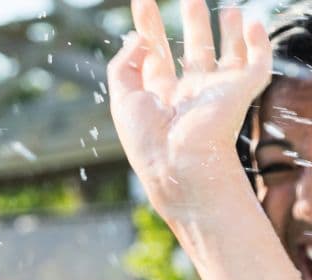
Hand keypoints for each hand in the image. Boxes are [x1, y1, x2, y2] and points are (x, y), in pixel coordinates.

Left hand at [108, 0, 270, 218]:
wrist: (179, 161)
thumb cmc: (147, 138)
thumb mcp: (122, 99)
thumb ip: (123, 65)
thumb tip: (138, 36)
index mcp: (159, 97)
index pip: (155, 56)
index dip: (149, 28)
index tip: (142, 2)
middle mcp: (189, 93)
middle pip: (193, 52)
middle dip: (192, 25)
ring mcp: (215, 91)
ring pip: (226, 56)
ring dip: (227, 32)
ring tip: (228, 9)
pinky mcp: (241, 91)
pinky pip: (256, 64)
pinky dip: (259, 44)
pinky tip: (254, 25)